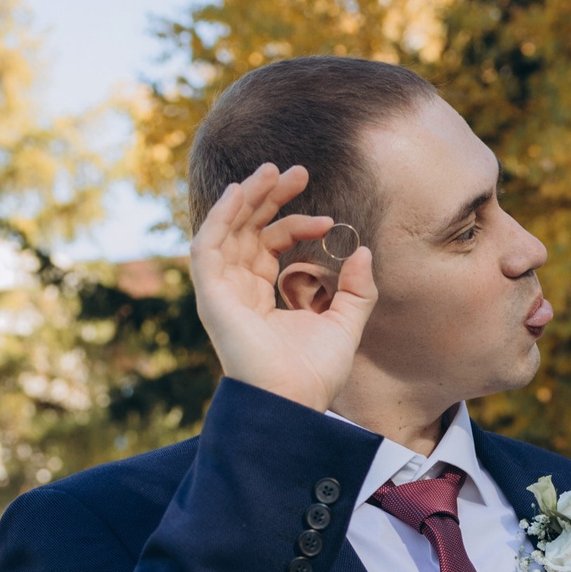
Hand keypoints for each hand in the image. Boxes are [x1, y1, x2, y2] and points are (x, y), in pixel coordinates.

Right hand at [190, 163, 377, 413]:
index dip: (296, 225)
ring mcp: (222, 293)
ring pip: (226, 230)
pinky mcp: (212, 296)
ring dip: (246, 197)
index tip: (329, 221)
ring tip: (271, 171)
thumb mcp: (345, 323)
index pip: (269, 246)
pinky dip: (220, 217)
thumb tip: (363, 252)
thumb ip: (356, 290)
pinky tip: (240, 193)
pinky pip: (207, 246)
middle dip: (268, 197)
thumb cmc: (315, 373)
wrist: (294, 401)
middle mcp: (237, 291)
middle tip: (296, 171)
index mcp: (261, 297)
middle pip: (245, 230)